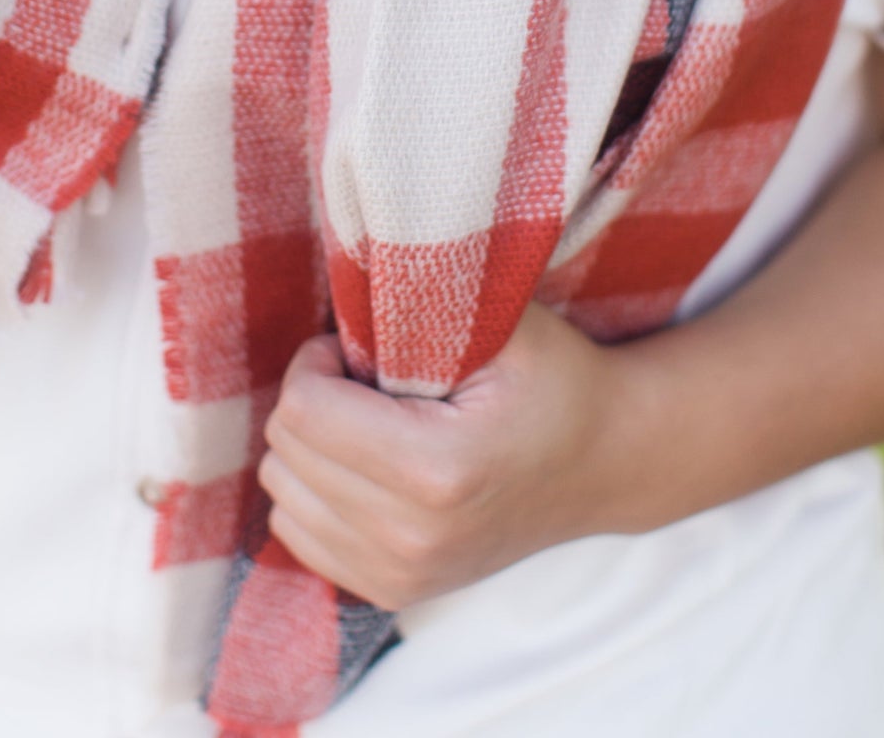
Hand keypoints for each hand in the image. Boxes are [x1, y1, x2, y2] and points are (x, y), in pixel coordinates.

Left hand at [259, 303, 643, 610]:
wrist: (602, 462)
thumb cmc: (551, 378)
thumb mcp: (498, 321)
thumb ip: (416, 304)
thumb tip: (338, 292)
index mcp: (436, 471)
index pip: (303, 411)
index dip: (316, 360)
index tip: (357, 349)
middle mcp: (412, 538)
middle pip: (285, 451)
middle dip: (314, 398)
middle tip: (368, 380)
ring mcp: (402, 575)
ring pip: (281, 493)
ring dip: (312, 446)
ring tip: (371, 421)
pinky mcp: (393, 592)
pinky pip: (297, 532)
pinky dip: (317, 490)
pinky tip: (367, 465)